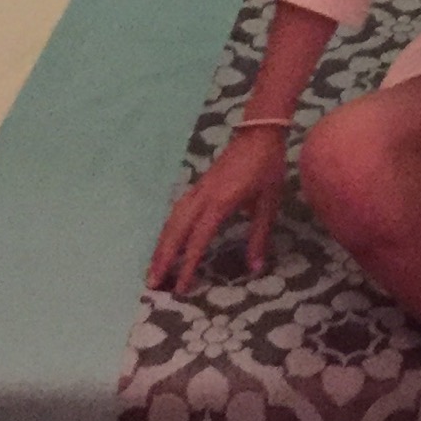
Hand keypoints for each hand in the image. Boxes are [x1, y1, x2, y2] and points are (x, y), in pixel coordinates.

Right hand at [147, 126, 288, 296]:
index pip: (199, 239)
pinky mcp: (198, 186)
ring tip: (153, 267)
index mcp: (220, 202)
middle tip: (151, 283)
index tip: (180, 288)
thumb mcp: (269, 203)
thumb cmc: (267, 168)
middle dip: (163, 257)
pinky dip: (168, 228)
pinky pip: (177, 210)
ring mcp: (198, 190)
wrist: (259, 133)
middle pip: (176, 230)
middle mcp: (203, 196)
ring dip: (162, 244)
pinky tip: (166, 240)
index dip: (188, 265)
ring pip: (172, 219)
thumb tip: (255, 268)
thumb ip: (259, 236)